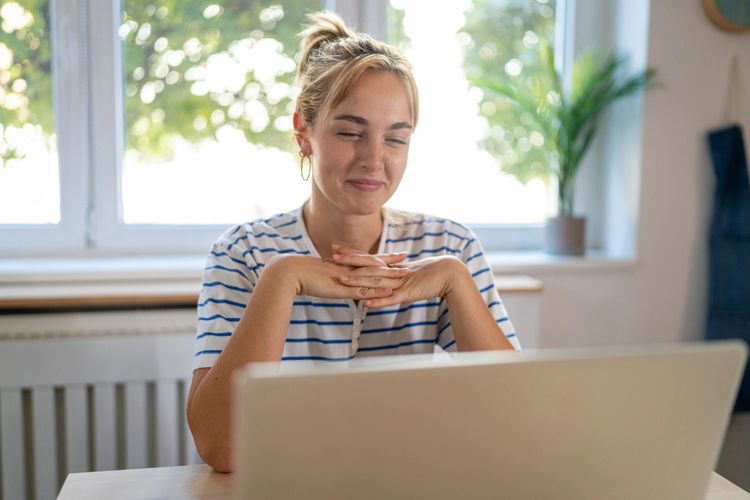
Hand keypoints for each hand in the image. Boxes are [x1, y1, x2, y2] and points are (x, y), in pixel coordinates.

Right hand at [264, 250, 408, 300]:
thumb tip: (335, 280)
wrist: (290, 274)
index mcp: (341, 264)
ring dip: (390, 275)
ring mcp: (346, 277)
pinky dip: (378, 290)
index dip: (378, 256)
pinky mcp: (343, 288)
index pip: (364, 258)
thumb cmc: (300, 276)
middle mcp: (346, 268)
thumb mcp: (318, 277)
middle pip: (372, 262)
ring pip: (372, 275)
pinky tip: (390, 291)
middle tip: (405, 255)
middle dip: (390, 260)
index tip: (390, 253)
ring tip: (406, 273)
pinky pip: (364, 290)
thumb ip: (329, 278)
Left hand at [332, 246, 468, 307]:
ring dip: (358, 282)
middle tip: (331, 257)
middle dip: (349, 262)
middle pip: (368, 266)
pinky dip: (379, 301)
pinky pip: (391, 298)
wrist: (450, 274)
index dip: (351, 254)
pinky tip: (366, 304)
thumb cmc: (431, 274)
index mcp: (392, 266)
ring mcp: (400, 282)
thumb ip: (396, 277)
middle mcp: (393, 272)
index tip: (335, 249)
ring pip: (375, 282)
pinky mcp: (408, 294)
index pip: (368, 259)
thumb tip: (385, 278)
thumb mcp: (409, 276)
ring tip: (341, 281)